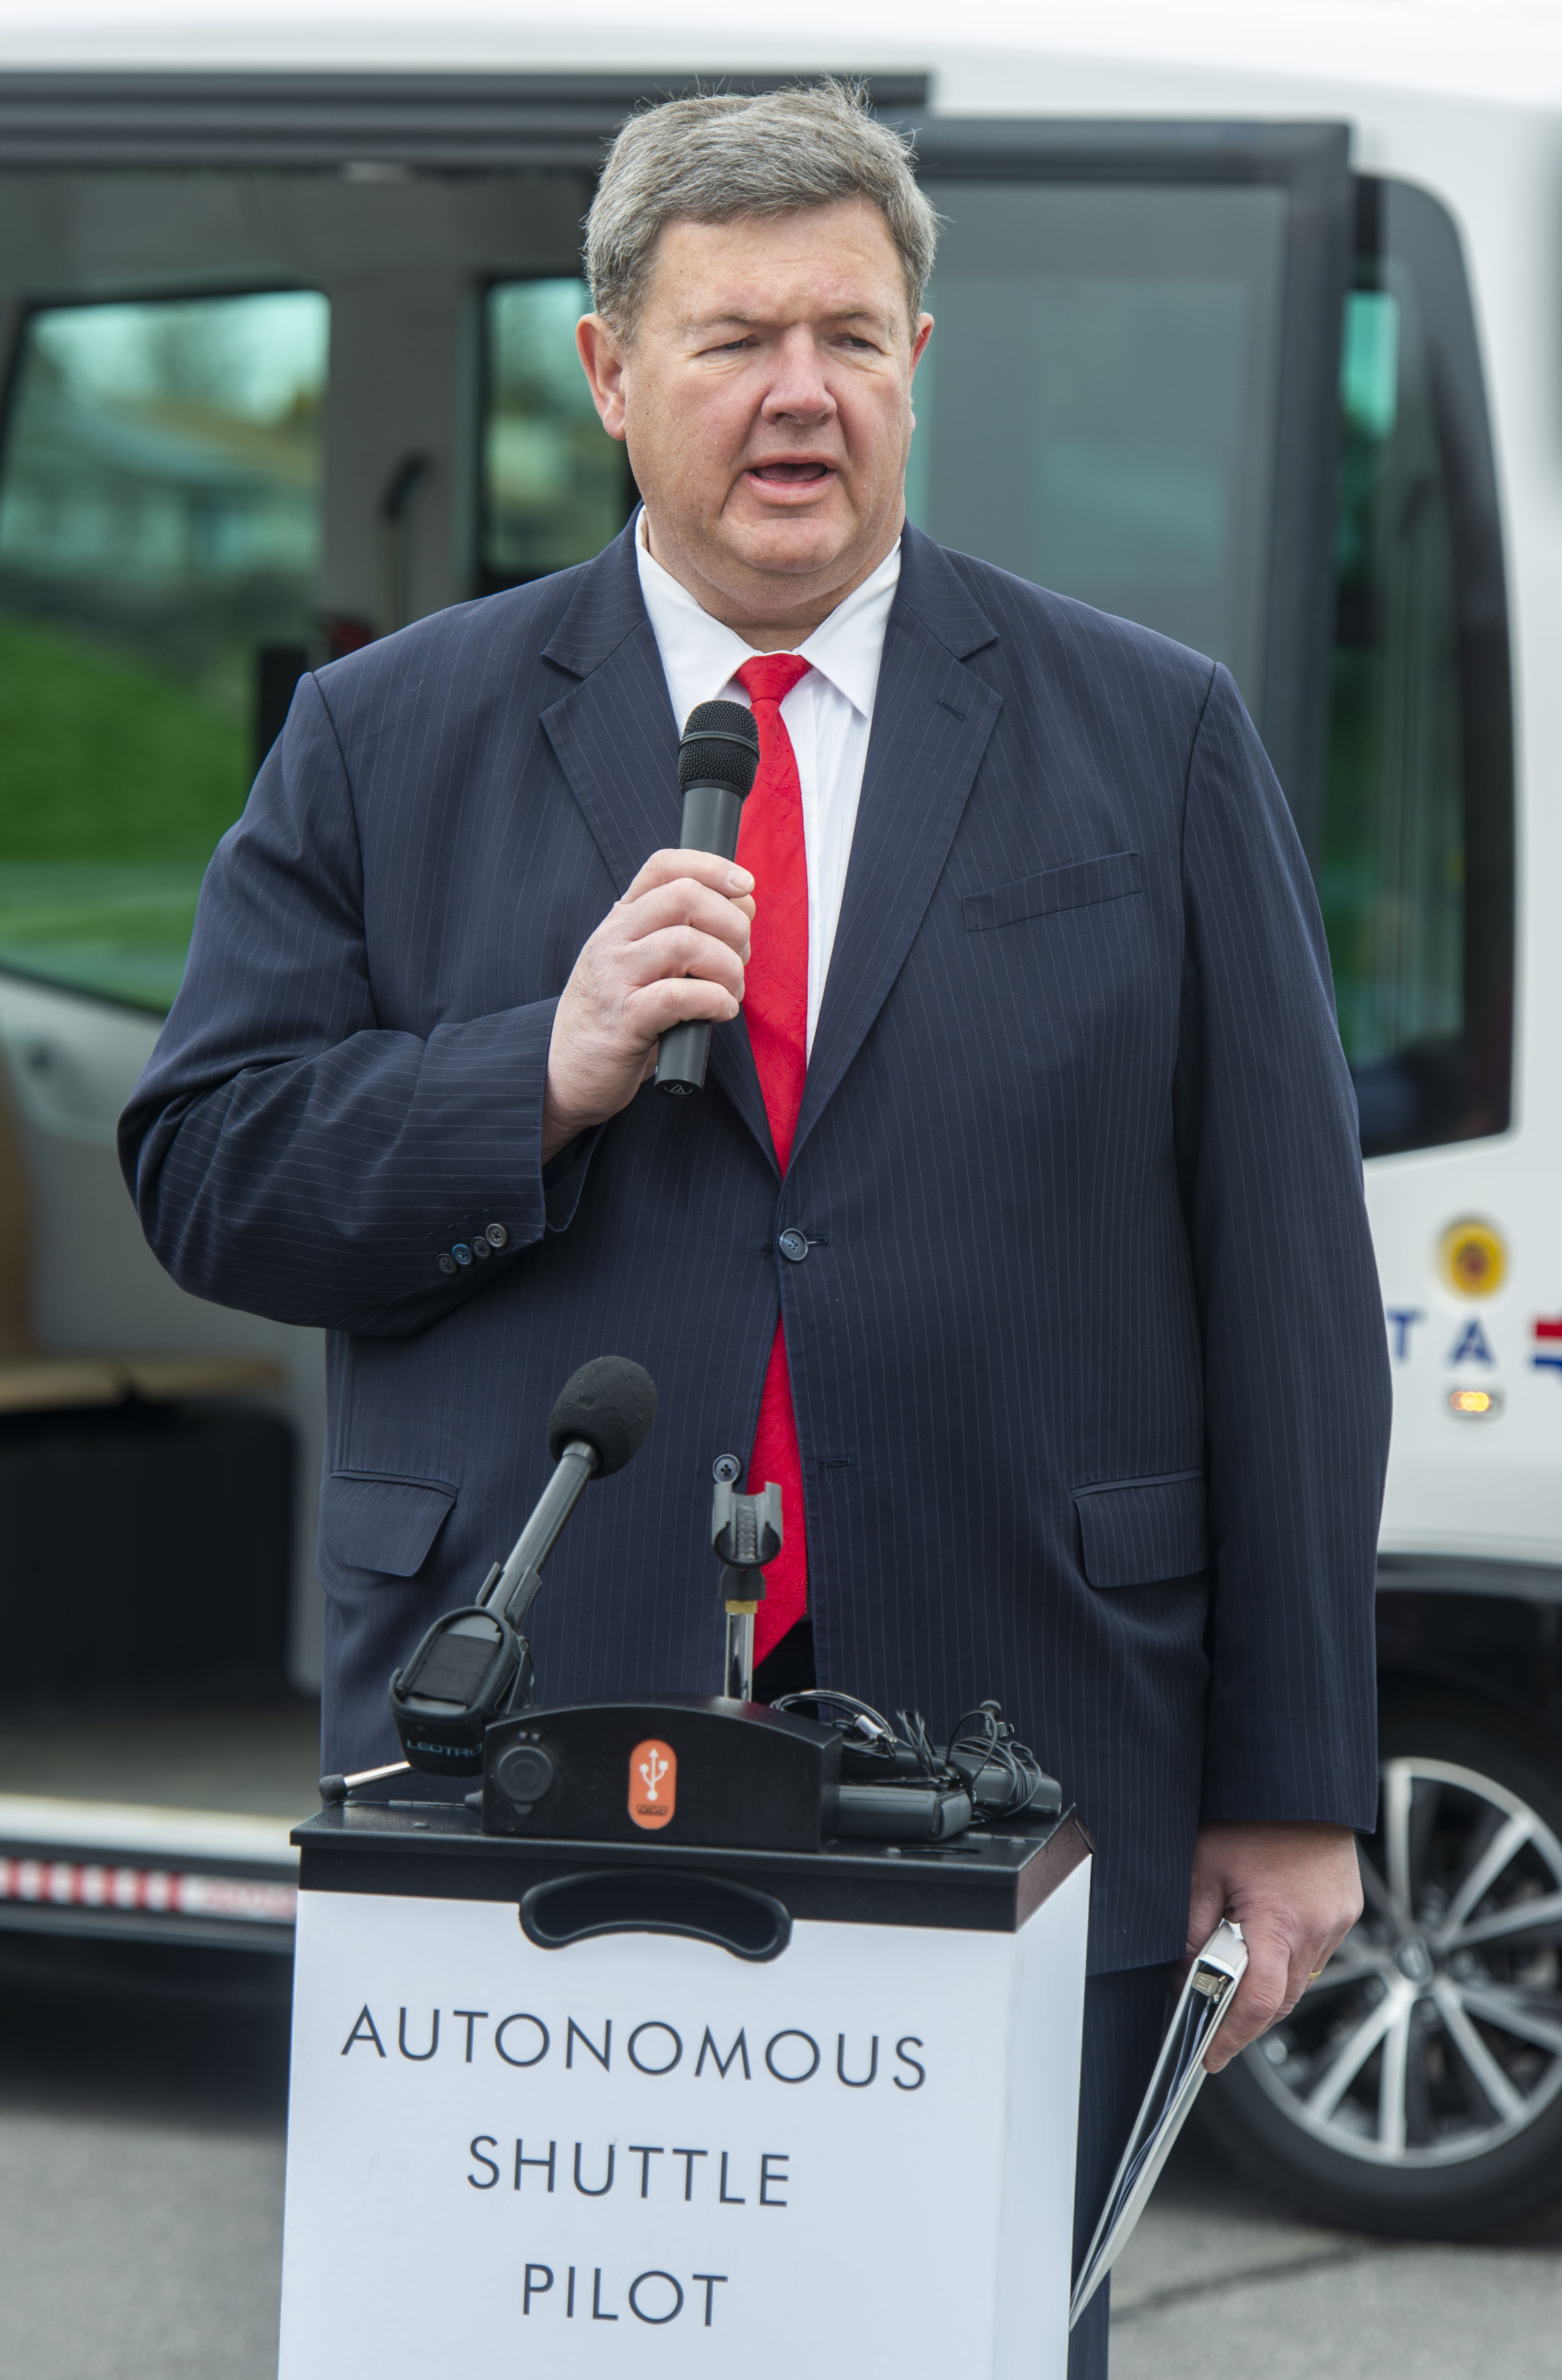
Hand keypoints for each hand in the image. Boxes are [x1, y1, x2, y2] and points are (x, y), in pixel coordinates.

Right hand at [542, 850, 755, 1160]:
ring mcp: (615, 977)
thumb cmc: (619, 1019)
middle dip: (732, 924)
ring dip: (728, 968)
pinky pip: (680, 996)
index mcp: (621, 920)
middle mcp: (614, 939)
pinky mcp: (624, 1019)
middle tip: (741, 957)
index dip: (712, 867)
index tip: (747, 887)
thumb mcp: (643, 965)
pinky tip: (720, 1011)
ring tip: (731, 992)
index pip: (664, 866)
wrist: (564, 1073)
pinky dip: (715, 1001)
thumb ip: (682, 934)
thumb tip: (741, 907)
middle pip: (686, 897)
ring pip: (687, 943)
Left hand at [1187, 1819, 1362, 2070]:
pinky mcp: (1346, 1910)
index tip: (1211, 2055)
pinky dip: (1289, 1960)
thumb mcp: (1202, 1868)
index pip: (1258, 2002)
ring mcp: (1337, 1920)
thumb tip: (1185, 1976)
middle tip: (1214, 2022)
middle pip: (1282, 1999)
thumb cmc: (1247, 1817)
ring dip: (1269, 1988)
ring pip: (1301, 1980)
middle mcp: (1317, 1927)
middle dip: (1246, 2017)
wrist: (1298, 1781)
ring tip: (1235, 1977)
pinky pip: (1315, 1954)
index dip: (1231, 2036)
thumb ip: (1193, 1929)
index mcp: (1280, 1920)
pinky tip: (1265, 1945)